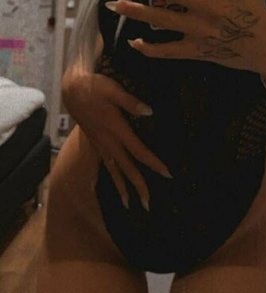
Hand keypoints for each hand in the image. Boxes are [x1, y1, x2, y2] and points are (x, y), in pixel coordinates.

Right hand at [62, 67, 171, 210]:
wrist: (71, 88)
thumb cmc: (94, 86)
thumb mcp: (113, 89)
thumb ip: (131, 102)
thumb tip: (150, 112)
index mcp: (116, 129)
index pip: (138, 151)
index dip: (153, 163)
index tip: (167, 174)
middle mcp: (108, 141)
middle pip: (126, 168)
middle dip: (138, 186)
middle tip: (148, 205)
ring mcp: (100, 144)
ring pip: (113, 170)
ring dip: (122, 188)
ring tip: (129, 205)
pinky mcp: (95, 142)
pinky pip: (104, 165)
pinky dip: (106, 178)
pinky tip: (104, 187)